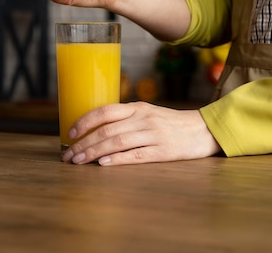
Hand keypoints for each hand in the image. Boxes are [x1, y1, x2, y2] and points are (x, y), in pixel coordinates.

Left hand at [61, 102, 221, 165]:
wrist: (203, 130)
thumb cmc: (171, 124)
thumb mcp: (149, 114)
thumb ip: (127, 119)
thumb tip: (96, 130)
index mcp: (138, 108)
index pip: (105, 111)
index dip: (85, 122)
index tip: (70, 133)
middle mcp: (144, 119)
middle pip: (106, 130)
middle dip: (83, 143)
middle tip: (68, 155)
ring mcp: (153, 135)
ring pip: (116, 142)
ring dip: (93, 153)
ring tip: (79, 162)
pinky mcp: (162, 151)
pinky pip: (135, 155)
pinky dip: (117, 159)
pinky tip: (103, 164)